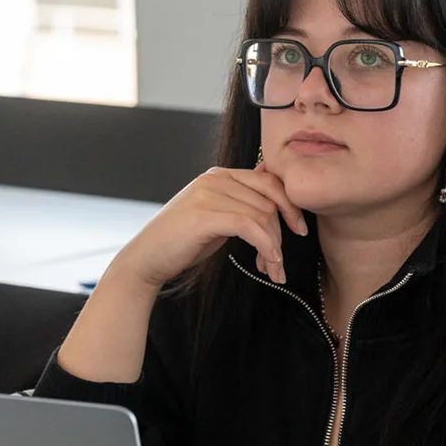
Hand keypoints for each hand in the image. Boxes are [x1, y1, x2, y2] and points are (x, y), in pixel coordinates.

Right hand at [110, 167, 306, 289]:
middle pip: (269, 200)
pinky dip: (266, 247)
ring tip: (271, 270)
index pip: (269, 181)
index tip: (299, 229)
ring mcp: (208, 194)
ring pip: (262, 216)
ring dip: (274, 248)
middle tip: (279, 262)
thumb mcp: (216, 217)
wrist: (146, 259)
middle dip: (281, 234)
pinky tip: (267, 264)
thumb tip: (273, 197)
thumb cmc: (181, 243)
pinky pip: (251, 227)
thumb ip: (241, 204)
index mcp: (218, 175)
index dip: (290, 205)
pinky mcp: (205, 215)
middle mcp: (214, 179)